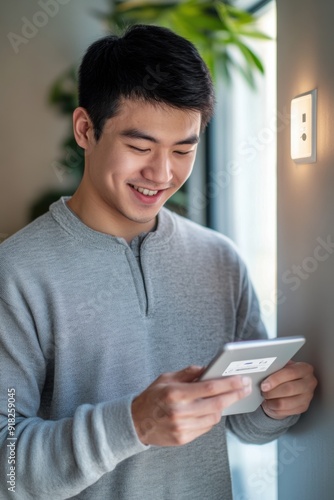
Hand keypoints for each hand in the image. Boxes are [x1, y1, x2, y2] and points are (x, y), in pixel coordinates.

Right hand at [131, 365, 251, 445]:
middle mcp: (179, 412)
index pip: (209, 388)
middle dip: (234, 395)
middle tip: (246, 388)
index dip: (229, 384)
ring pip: (213, 417)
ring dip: (223, 407)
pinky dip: (212, 418)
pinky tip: (212, 410)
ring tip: (229, 397)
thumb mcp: (167, 378)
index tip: (241, 380)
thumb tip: (209, 369)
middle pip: (216, 404)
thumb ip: (189, 372)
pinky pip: (206, 428)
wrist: (135, 422)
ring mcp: (181, 428)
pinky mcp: (182, 439)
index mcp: (175, 393)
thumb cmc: (152, 396)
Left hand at [261, 361, 317, 418]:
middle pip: (289, 389)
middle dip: (272, 392)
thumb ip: (275, 368)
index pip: (290, 373)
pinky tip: (270, 403)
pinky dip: (274, 408)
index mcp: (305, 368)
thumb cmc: (284, 374)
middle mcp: (309, 382)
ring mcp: (308, 396)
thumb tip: (263, 373)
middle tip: (263, 391)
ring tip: (265, 397)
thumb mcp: (281, 367)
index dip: (275, 379)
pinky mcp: (303, 407)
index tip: (264, 385)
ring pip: (285, 403)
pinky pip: (285, 411)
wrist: (290, 386)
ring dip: (271, 401)